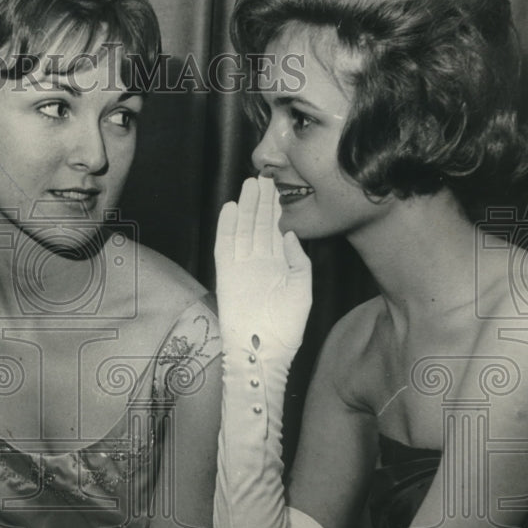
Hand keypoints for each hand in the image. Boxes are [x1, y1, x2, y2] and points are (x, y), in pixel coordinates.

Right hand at [215, 176, 311, 351]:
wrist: (262, 350)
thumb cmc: (285, 327)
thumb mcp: (302, 290)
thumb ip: (297, 261)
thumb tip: (288, 234)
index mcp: (277, 265)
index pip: (275, 231)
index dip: (276, 210)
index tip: (278, 188)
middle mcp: (258, 262)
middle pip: (258, 225)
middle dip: (261, 201)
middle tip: (263, 177)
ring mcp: (241, 266)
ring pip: (243, 229)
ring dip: (246, 207)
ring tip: (249, 184)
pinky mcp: (226, 273)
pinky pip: (225, 245)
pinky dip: (227, 226)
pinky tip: (231, 208)